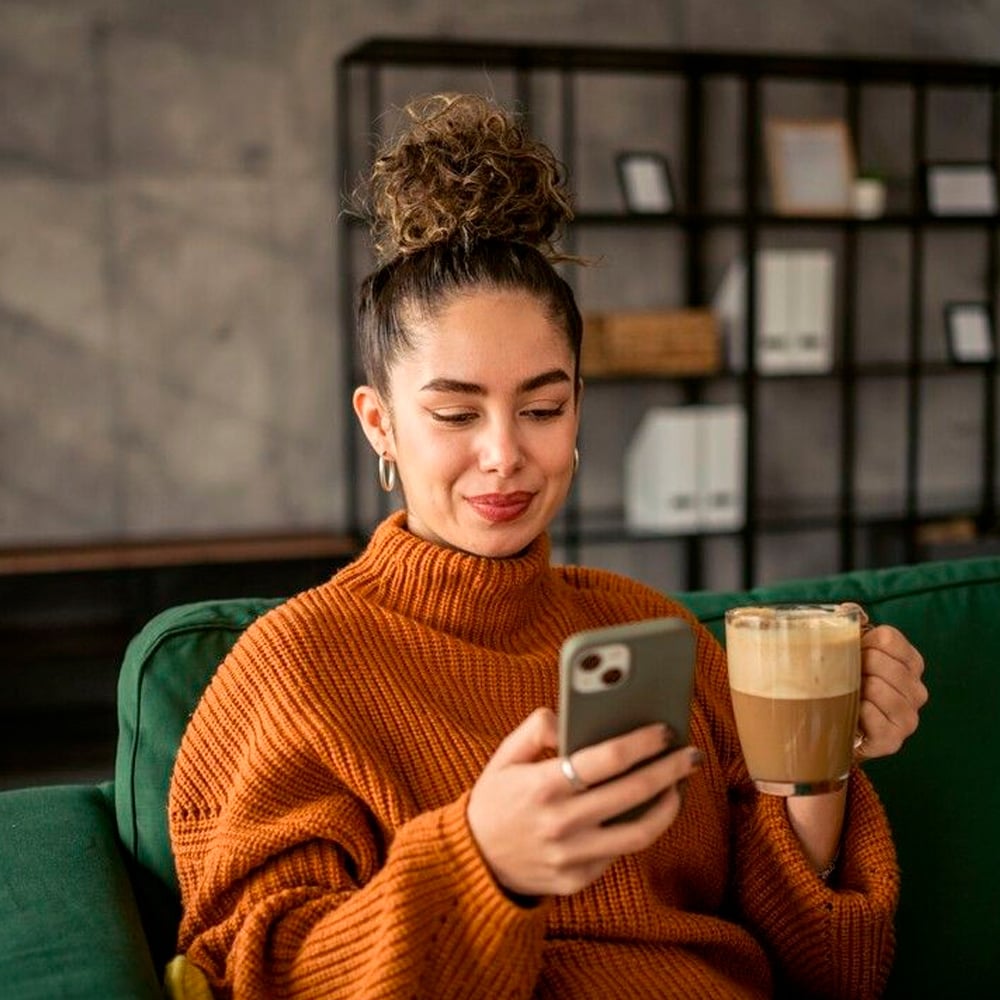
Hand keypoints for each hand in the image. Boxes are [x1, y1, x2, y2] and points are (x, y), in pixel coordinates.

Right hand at [466, 707, 701, 898]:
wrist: (473, 862)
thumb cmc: (495, 800)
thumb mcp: (504, 756)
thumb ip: (536, 729)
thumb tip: (571, 720)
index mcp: (543, 786)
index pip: (607, 759)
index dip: (642, 742)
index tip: (664, 730)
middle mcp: (561, 824)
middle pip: (633, 792)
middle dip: (669, 769)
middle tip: (690, 754)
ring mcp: (572, 857)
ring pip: (639, 833)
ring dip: (667, 807)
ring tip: (678, 787)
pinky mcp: (577, 881)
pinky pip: (618, 854)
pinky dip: (636, 830)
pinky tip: (645, 811)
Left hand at [854, 616, 927, 761]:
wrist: (839, 727)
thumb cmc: (847, 683)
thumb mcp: (851, 651)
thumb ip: (850, 625)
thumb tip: (846, 610)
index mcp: (911, 663)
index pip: (888, 638)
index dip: (862, 642)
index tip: (853, 652)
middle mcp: (917, 690)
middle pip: (880, 661)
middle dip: (855, 666)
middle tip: (845, 676)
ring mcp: (909, 717)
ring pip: (877, 688)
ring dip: (854, 689)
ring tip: (848, 694)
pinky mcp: (893, 740)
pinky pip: (872, 716)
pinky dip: (857, 711)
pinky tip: (853, 712)